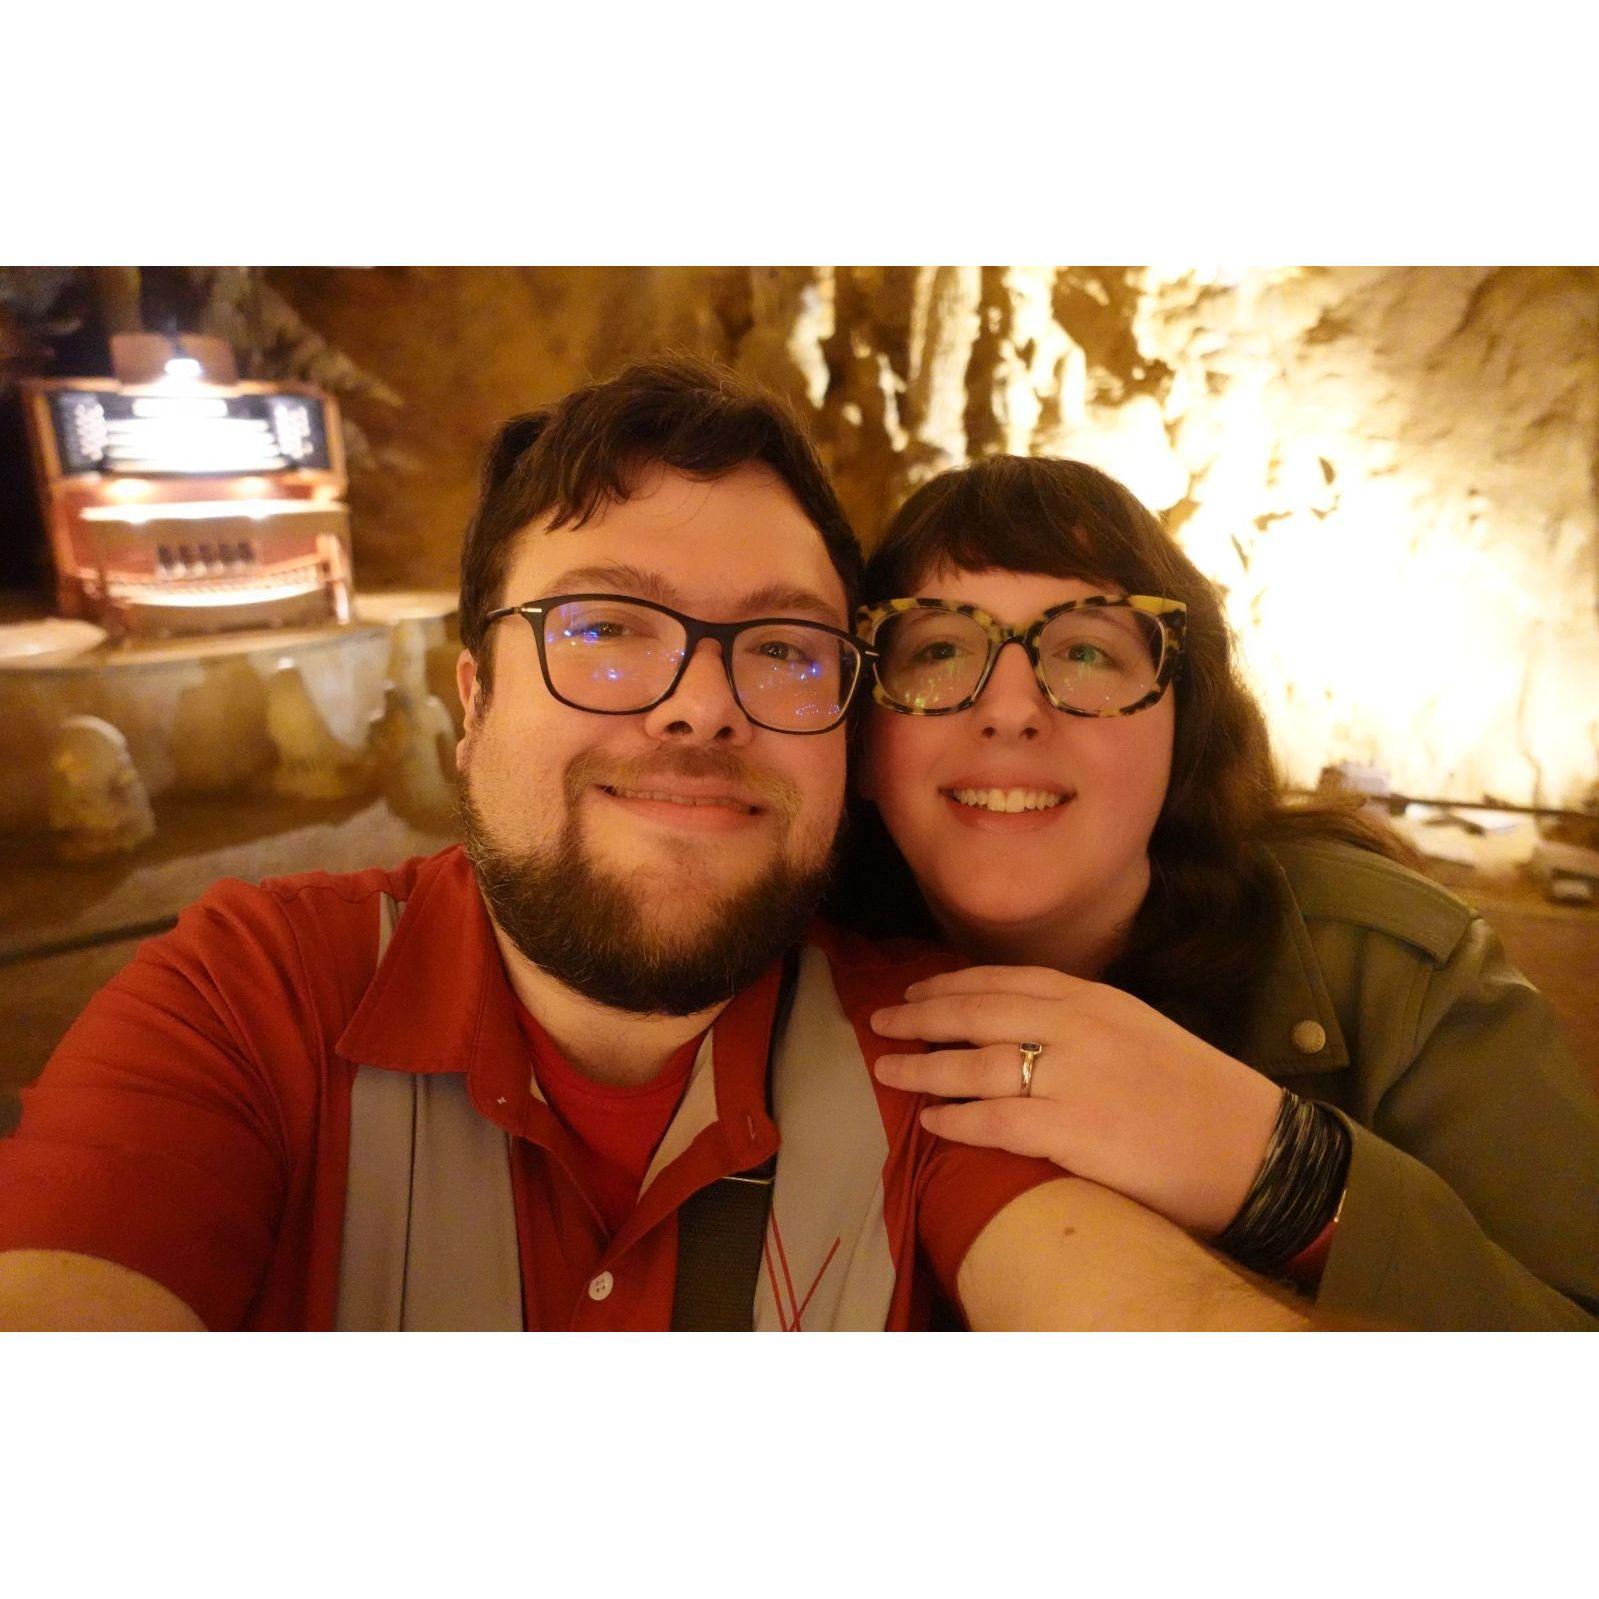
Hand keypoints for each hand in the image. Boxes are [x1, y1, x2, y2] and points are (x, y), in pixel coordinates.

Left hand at [871, 965, 1283, 1235]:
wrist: (1255, 1149)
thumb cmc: (1199, 1096)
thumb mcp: (1141, 1031)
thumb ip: (1083, 1023)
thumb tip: (1024, 1027)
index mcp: (1096, 1000)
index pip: (1005, 980)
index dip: (951, 985)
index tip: (916, 991)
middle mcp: (1078, 1027)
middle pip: (978, 1012)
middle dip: (921, 1016)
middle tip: (880, 1020)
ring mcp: (1073, 1077)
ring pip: (974, 1064)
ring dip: (923, 1066)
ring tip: (888, 1069)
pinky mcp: (1073, 1131)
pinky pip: (994, 1120)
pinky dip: (956, 1119)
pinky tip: (931, 1121)